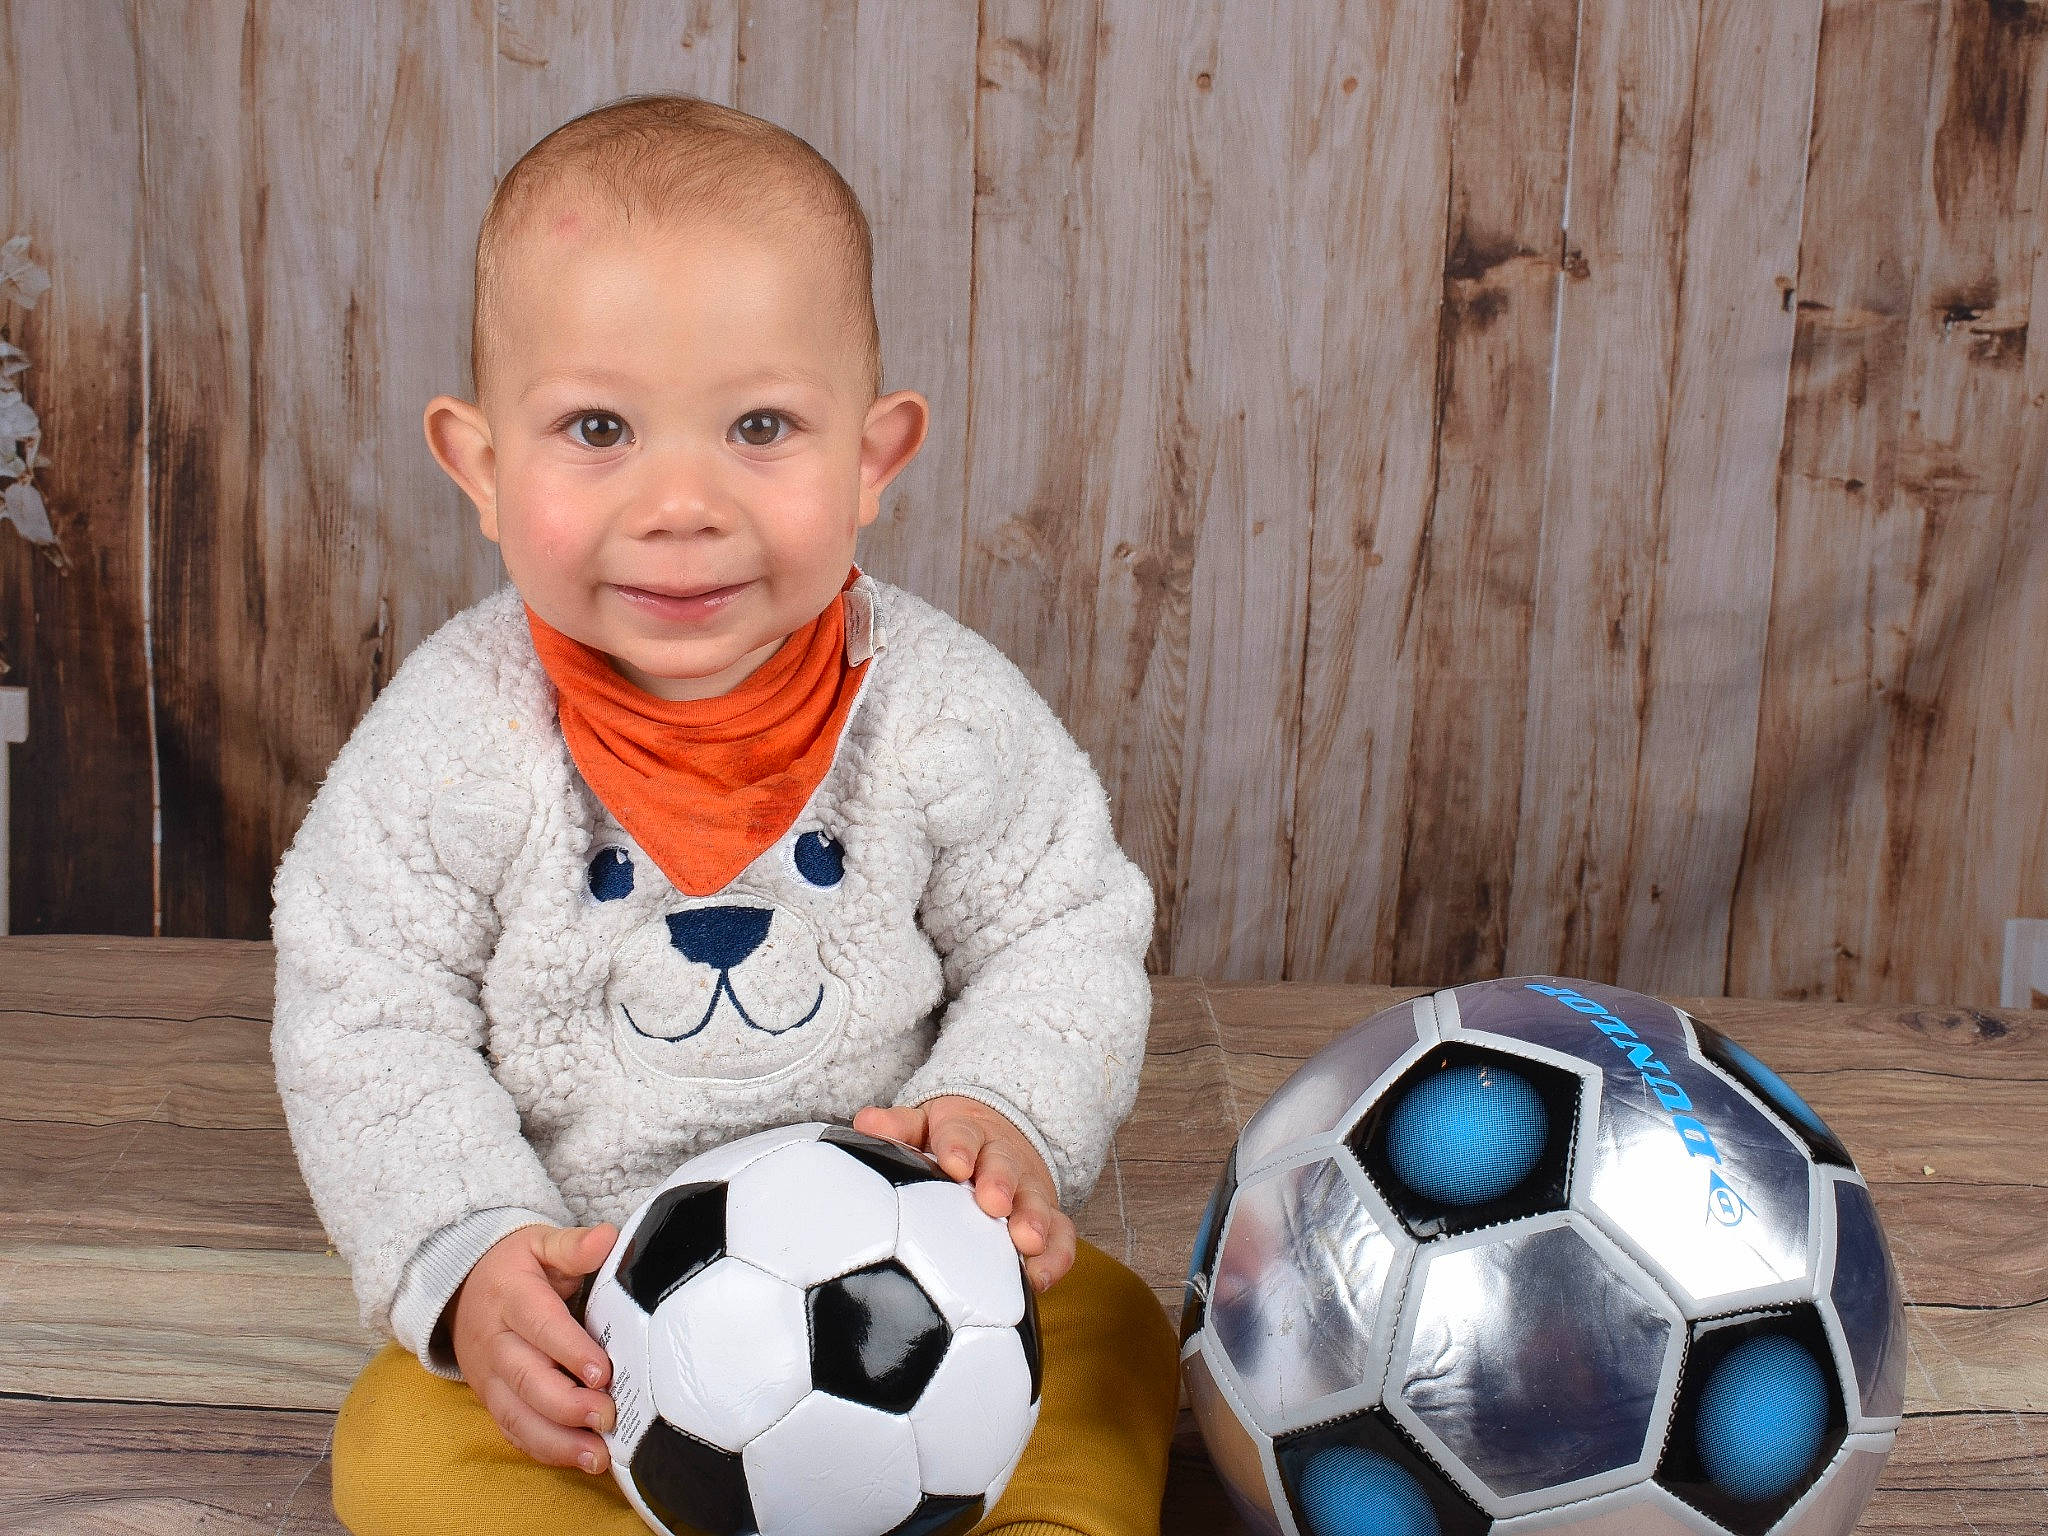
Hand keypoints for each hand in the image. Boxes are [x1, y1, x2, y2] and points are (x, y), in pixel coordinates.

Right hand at [449, 1222, 620, 1473]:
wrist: (460, 1286)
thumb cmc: (514, 1266)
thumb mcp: (539, 1243)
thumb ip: (572, 1245)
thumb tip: (607, 1237)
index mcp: (511, 1297)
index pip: (540, 1325)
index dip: (569, 1350)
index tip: (601, 1371)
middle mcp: (495, 1342)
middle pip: (525, 1379)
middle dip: (566, 1404)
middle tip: (606, 1415)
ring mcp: (489, 1376)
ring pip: (516, 1415)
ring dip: (557, 1439)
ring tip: (596, 1455)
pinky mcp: (490, 1400)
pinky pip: (513, 1431)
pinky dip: (543, 1449)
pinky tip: (577, 1459)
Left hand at [853, 1097, 1076, 1292]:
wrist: (1001, 1134)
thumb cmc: (950, 1141)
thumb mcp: (924, 1124)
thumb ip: (899, 1127)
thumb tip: (865, 1123)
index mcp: (967, 1132)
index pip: (962, 1134)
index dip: (959, 1148)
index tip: (954, 1164)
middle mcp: (1003, 1158)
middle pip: (1004, 1166)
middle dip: (1000, 1183)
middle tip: (994, 1203)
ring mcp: (1028, 1188)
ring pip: (1036, 1200)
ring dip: (1033, 1220)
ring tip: (1027, 1242)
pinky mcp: (1049, 1216)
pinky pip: (1060, 1236)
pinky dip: (1056, 1256)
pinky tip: (1041, 1279)